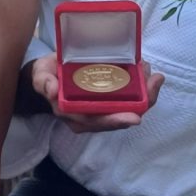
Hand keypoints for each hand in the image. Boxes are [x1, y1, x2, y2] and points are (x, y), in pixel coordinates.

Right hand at [31, 54, 163, 131]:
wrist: (48, 76)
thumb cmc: (45, 77)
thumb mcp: (40, 77)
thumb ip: (44, 83)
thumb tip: (52, 91)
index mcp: (75, 115)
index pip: (98, 122)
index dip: (116, 120)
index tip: (134, 117)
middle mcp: (92, 116)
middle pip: (119, 117)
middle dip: (140, 104)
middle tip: (154, 84)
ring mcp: (102, 108)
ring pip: (128, 108)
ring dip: (145, 95)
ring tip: (155, 77)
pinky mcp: (109, 98)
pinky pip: (129, 98)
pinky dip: (141, 88)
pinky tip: (148, 74)